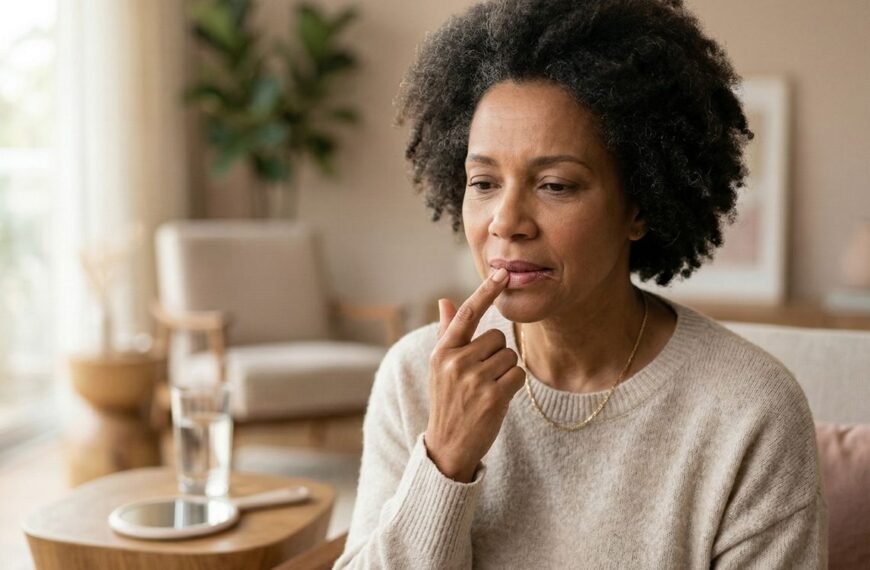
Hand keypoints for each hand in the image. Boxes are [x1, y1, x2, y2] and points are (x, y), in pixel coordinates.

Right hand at [424, 268, 525, 481]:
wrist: (448, 446)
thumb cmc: (448, 401)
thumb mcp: (440, 367)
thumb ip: (447, 333)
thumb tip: (445, 301)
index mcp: (442, 352)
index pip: (468, 314)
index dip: (486, 292)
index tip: (502, 273)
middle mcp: (456, 362)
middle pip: (497, 338)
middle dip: (496, 355)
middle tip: (481, 378)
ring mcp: (474, 379)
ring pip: (509, 356)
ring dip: (505, 372)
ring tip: (486, 390)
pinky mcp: (493, 396)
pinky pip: (518, 374)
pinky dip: (513, 385)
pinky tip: (497, 399)